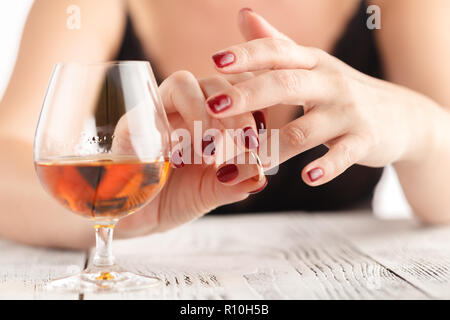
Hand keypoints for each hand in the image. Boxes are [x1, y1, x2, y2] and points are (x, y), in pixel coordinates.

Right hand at [116, 72, 266, 236]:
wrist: (136, 218)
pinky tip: (175, 158)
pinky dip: (165, 131)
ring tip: (207, 150)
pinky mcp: (130, 125)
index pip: (237, 89)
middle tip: (244, 140)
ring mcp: (158, 113)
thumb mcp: (212, 193)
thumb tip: (261, 175)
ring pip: (182, 83)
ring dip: (201, 112)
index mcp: (212, 121)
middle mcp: (187, 110)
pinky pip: (147, 110)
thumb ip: (237, 183)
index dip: (253, 101)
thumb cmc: (176, 198)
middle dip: (235, 108)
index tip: (259, 135)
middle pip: (215, 81)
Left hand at [205, 9, 432, 185]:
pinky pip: (343, 154)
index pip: (276, 52)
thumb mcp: (311, 64)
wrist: (401, 116)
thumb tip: (242, 13)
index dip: (246, 55)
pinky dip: (326, 167)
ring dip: (272, 147)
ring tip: (246, 162)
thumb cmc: (341, 91)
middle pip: (284, 85)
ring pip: (303, 130)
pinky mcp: (365, 139)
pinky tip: (307, 178)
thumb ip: (276, 44)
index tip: (215, 63)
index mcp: (311, 62)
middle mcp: (329, 82)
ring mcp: (348, 111)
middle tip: (214, 107)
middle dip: (248, 95)